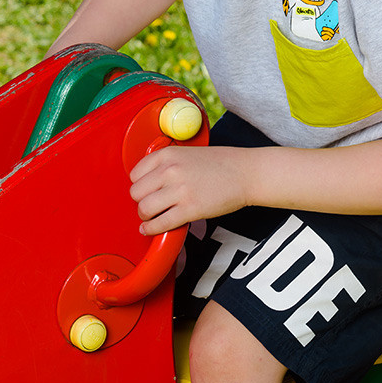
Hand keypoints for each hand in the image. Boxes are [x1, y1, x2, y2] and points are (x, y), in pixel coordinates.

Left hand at [129, 145, 250, 233]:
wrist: (246, 173)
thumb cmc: (221, 164)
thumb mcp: (188, 153)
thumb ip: (167, 164)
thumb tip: (149, 181)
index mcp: (168, 154)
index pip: (135, 174)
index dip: (139, 185)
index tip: (145, 191)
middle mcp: (170, 170)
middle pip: (136, 193)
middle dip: (140, 201)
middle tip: (149, 205)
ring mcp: (180, 190)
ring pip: (144, 209)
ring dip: (145, 217)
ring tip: (152, 217)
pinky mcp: (190, 209)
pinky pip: (160, 224)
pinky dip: (152, 229)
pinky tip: (151, 229)